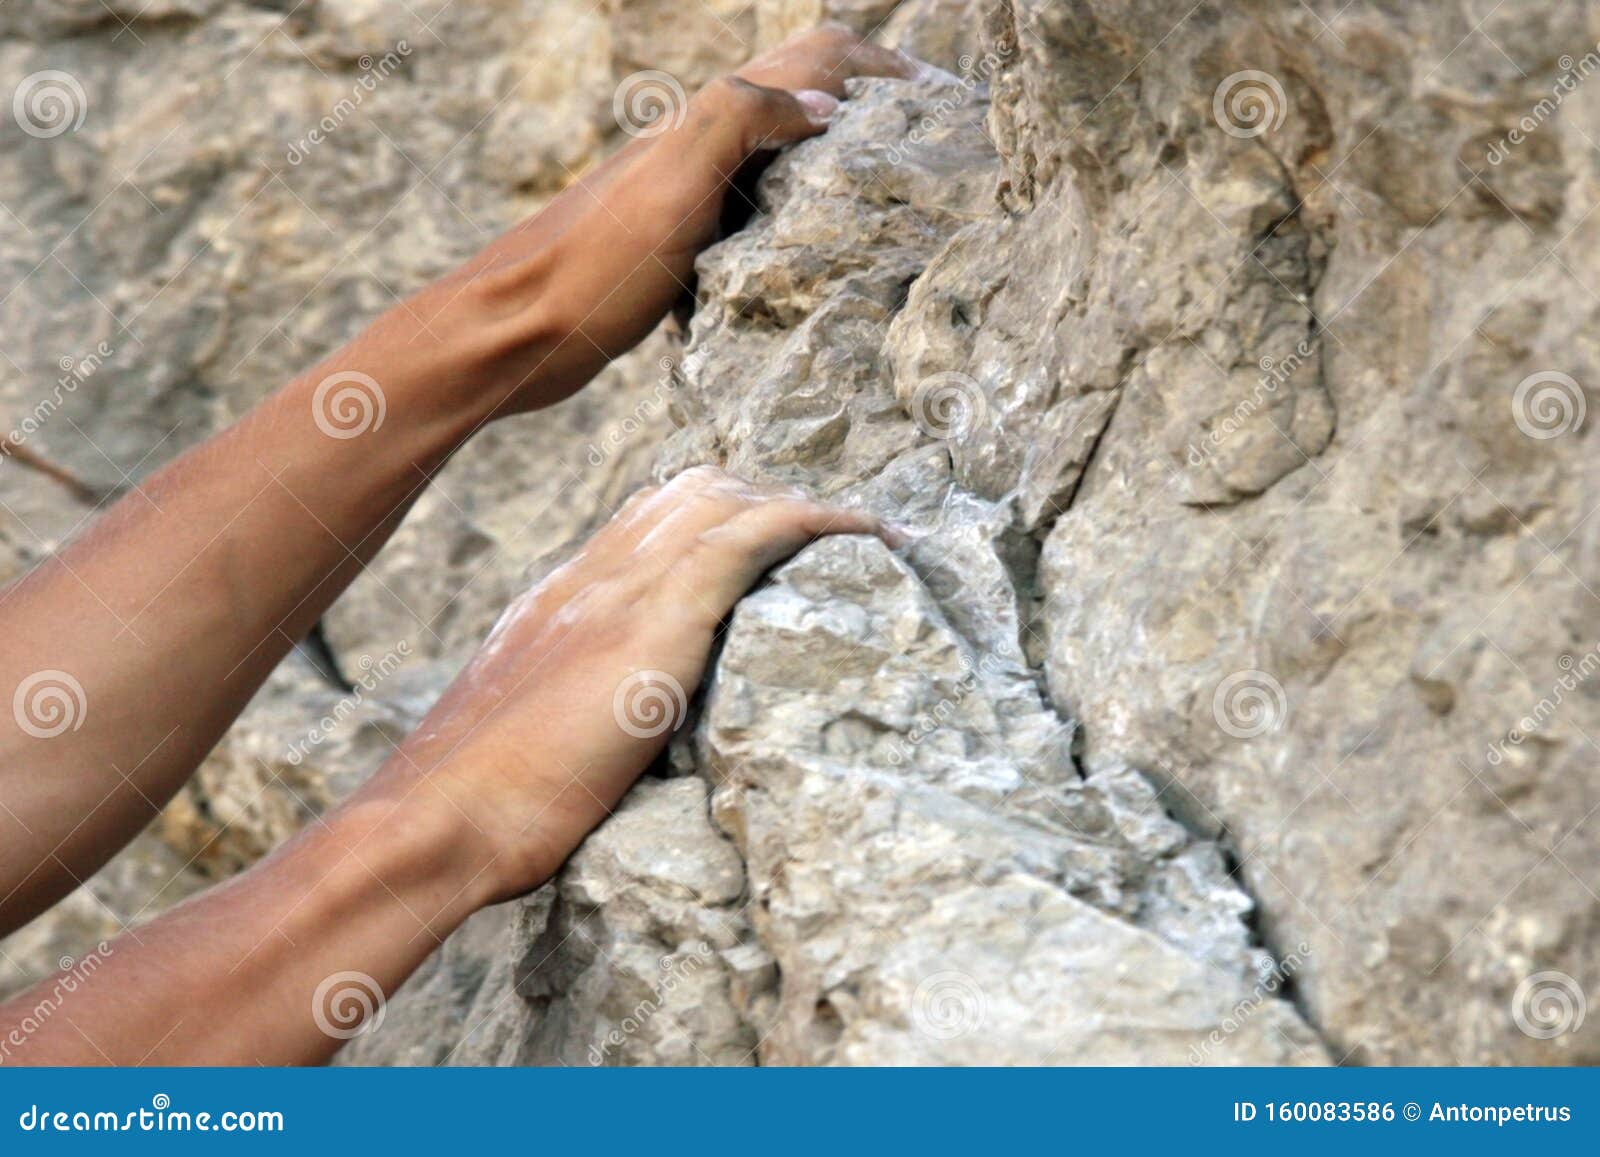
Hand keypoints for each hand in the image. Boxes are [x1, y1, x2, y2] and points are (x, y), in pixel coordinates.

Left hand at [310, 25, 920, 429]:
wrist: (513, 333)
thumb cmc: (590, 265)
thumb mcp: (671, 183)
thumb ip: (740, 122)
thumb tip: (821, 103)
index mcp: (705, 120)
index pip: (809, 59)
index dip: (874, 63)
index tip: (934, 94)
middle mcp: (699, 147)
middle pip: (799, 98)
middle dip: (866, 106)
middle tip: (926, 142)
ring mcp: (687, 197)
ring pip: (778, 156)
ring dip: (835, 160)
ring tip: (888, 195)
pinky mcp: (676, 248)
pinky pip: (753, 215)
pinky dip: (795, 218)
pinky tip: (814, 258)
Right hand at [351, 467, 891, 903]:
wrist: (439, 817)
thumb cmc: (474, 805)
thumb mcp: (520, 738)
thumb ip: (561, 714)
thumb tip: (600, 741)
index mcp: (556, 602)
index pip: (644, 525)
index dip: (711, 520)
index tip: (762, 540)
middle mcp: (589, 577)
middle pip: (689, 495)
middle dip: (762, 501)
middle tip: (824, 536)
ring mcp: (620, 591)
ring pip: (721, 501)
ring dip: (794, 506)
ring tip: (858, 532)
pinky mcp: (654, 622)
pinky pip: (749, 539)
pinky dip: (811, 523)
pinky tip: (862, 532)